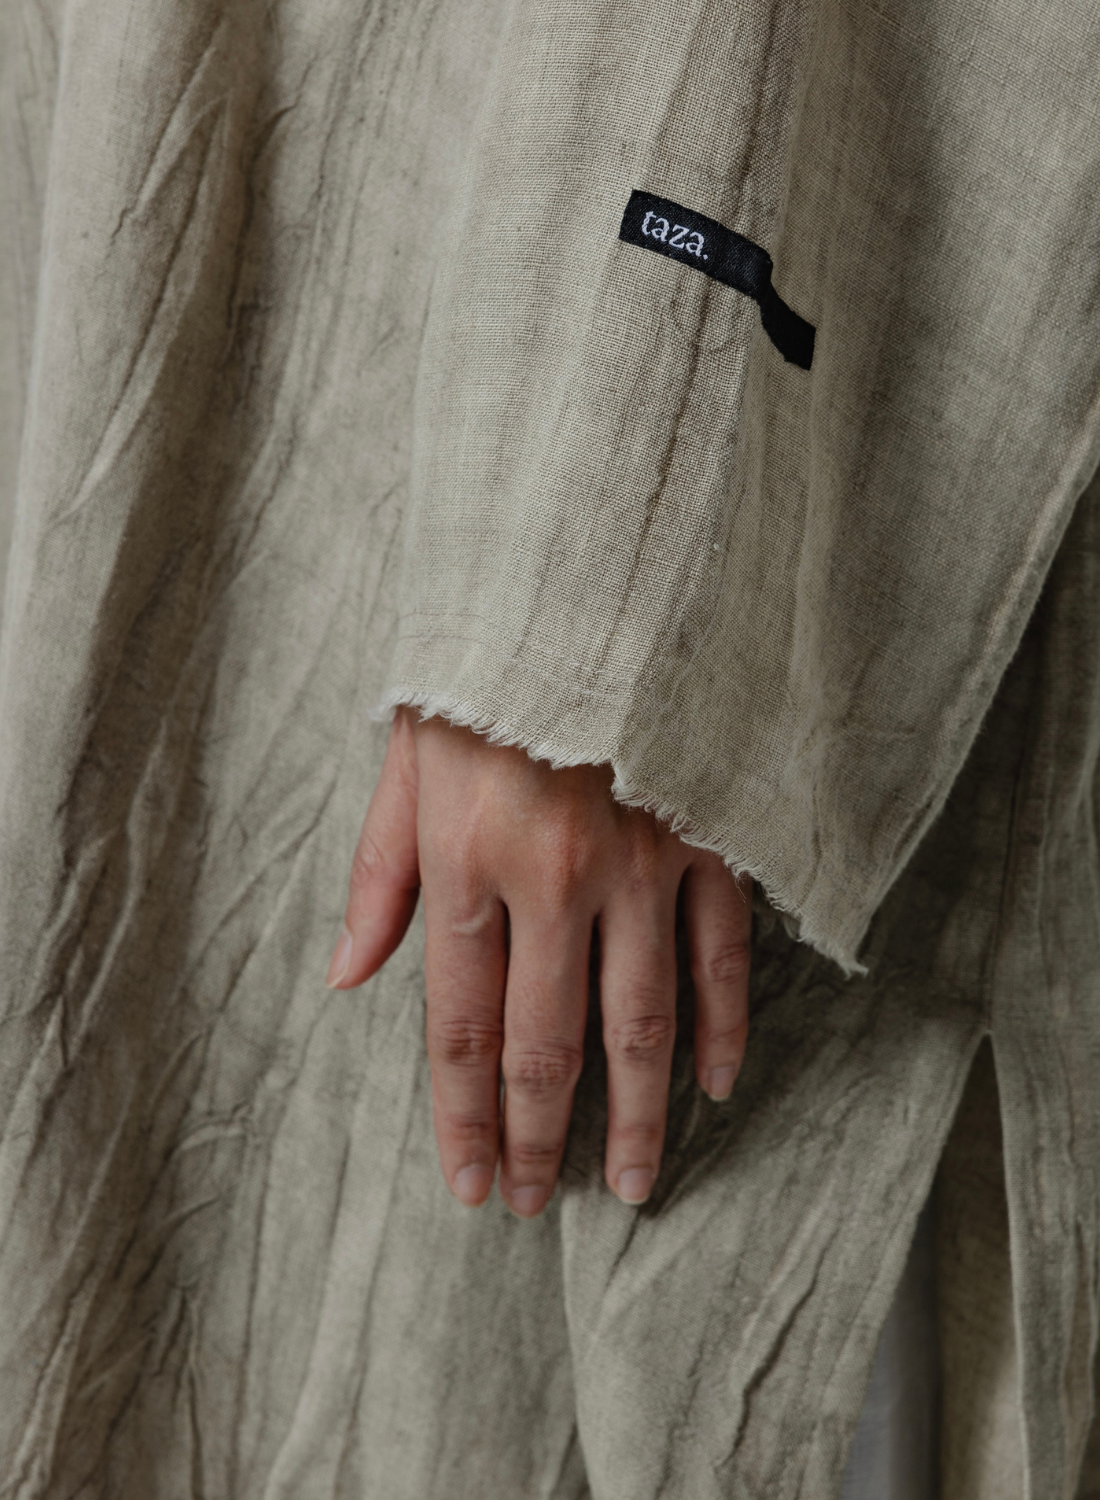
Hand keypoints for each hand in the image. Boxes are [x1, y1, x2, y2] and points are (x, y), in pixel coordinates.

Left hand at [327, 708, 751, 1216]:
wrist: (588, 572)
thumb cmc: (484, 668)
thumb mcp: (404, 756)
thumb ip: (378, 873)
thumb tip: (347, 977)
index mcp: (466, 858)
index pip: (458, 1026)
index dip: (462, 1120)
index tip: (471, 1185)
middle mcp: (552, 878)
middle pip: (544, 1044)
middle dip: (537, 1138)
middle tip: (539, 1204)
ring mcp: (639, 862)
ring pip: (639, 1023)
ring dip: (632, 1116)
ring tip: (629, 1184)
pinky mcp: (707, 836)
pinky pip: (721, 954)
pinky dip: (721, 1026)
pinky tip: (715, 1085)